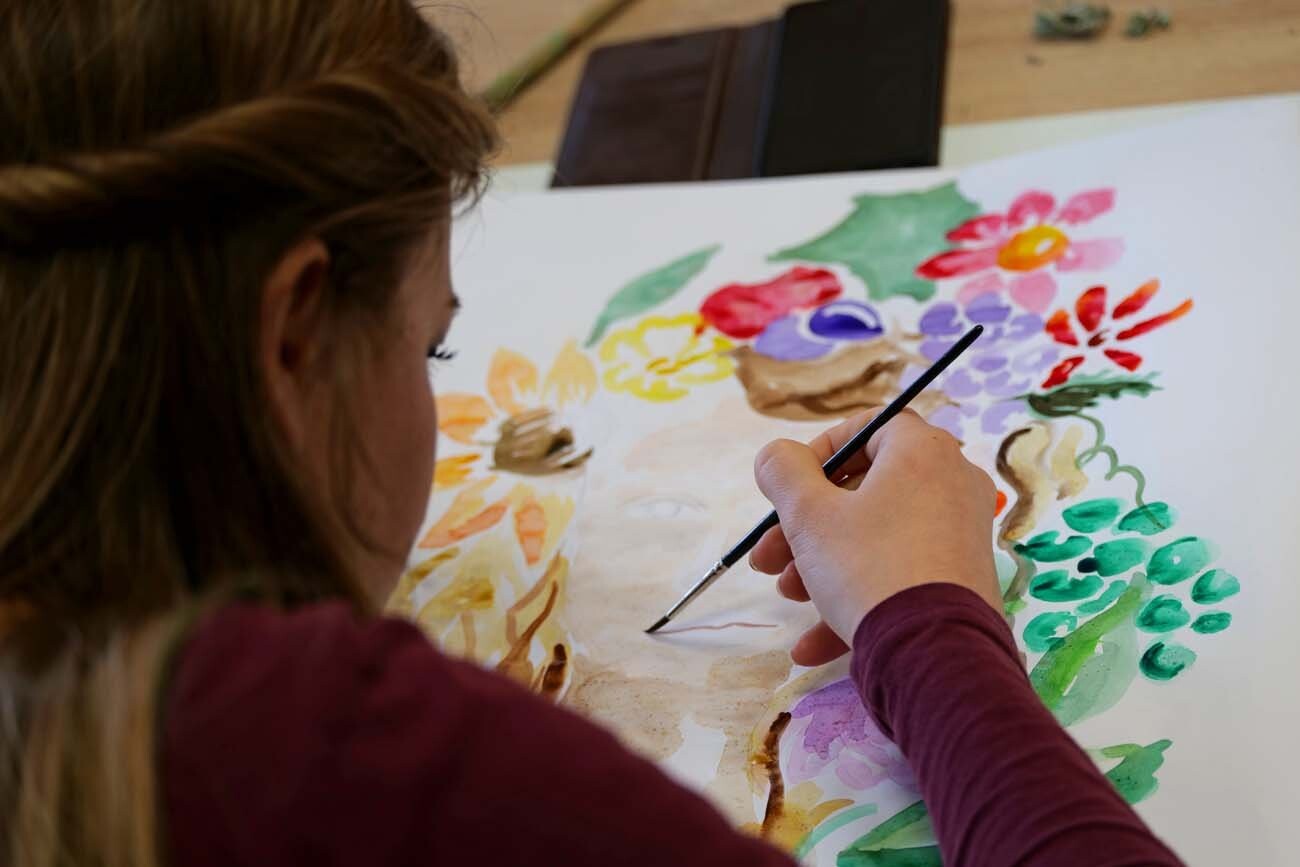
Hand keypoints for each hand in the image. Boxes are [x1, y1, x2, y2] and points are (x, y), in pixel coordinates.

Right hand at [751, 409, 1000, 666]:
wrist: (934, 657)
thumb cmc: (868, 568)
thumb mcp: (809, 515)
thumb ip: (782, 472)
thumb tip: (776, 455)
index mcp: (923, 452)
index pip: (866, 428)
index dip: (818, 453)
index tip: (787, 488)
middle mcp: (952, 484)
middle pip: (864, 492)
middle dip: (806, 527)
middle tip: (770, 556)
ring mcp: (961, 536)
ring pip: (876, 538)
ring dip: (822, 565)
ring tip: (790, 596)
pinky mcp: (961, 582)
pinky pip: (899, 575)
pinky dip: (856, 598)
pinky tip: (810, 645)